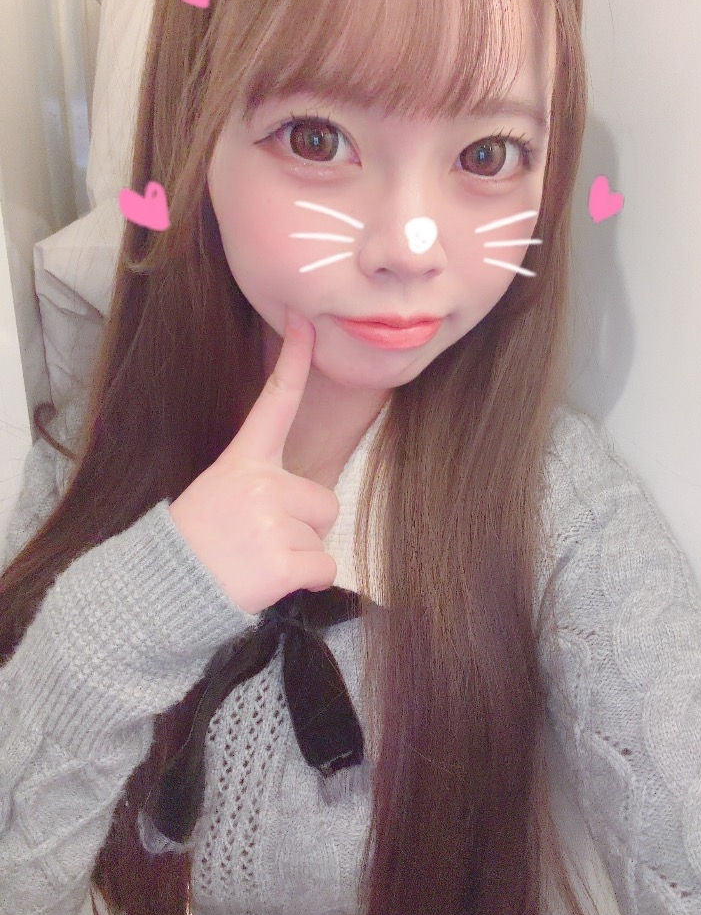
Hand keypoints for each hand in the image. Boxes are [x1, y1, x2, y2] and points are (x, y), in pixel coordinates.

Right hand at [168, 309, 339, 613]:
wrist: (162, 590)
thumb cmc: (198, 543)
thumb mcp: (220, 493)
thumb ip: (262, 483)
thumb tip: (313, 504)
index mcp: (243, 461)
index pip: (275, 401)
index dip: (295, 361)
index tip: (307, 323)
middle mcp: (260, 483)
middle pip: (324, 500)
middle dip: (305, 525)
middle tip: (262, 540)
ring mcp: (270, 521)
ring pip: (323, 536)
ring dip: (300, 554)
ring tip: (256, 560)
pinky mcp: (281, 561)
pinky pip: (324, 568)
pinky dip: (306, 580)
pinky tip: (270, 580)